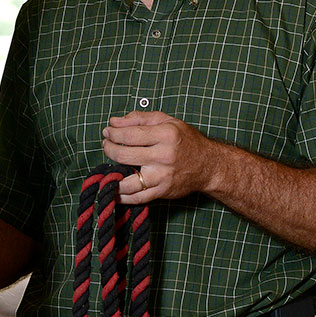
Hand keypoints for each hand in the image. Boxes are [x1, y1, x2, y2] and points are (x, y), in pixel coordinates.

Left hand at [102, 110, 220, 204]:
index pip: (129, 134)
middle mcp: (164, 156)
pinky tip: (116, 188)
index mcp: (166, 135)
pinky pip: (137, 197)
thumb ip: (140, 118)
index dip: (113, 133)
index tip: (107, 132)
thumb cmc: (186, 141)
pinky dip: (123, 196)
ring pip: (128, 181)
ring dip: (112, 176)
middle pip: (124, 155)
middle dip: (109, 149)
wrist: (208, 165)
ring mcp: (163, 176)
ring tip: (109, 169)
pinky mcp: (163, 191)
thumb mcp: (167, 121)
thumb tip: (114, 122)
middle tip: (107, 145)